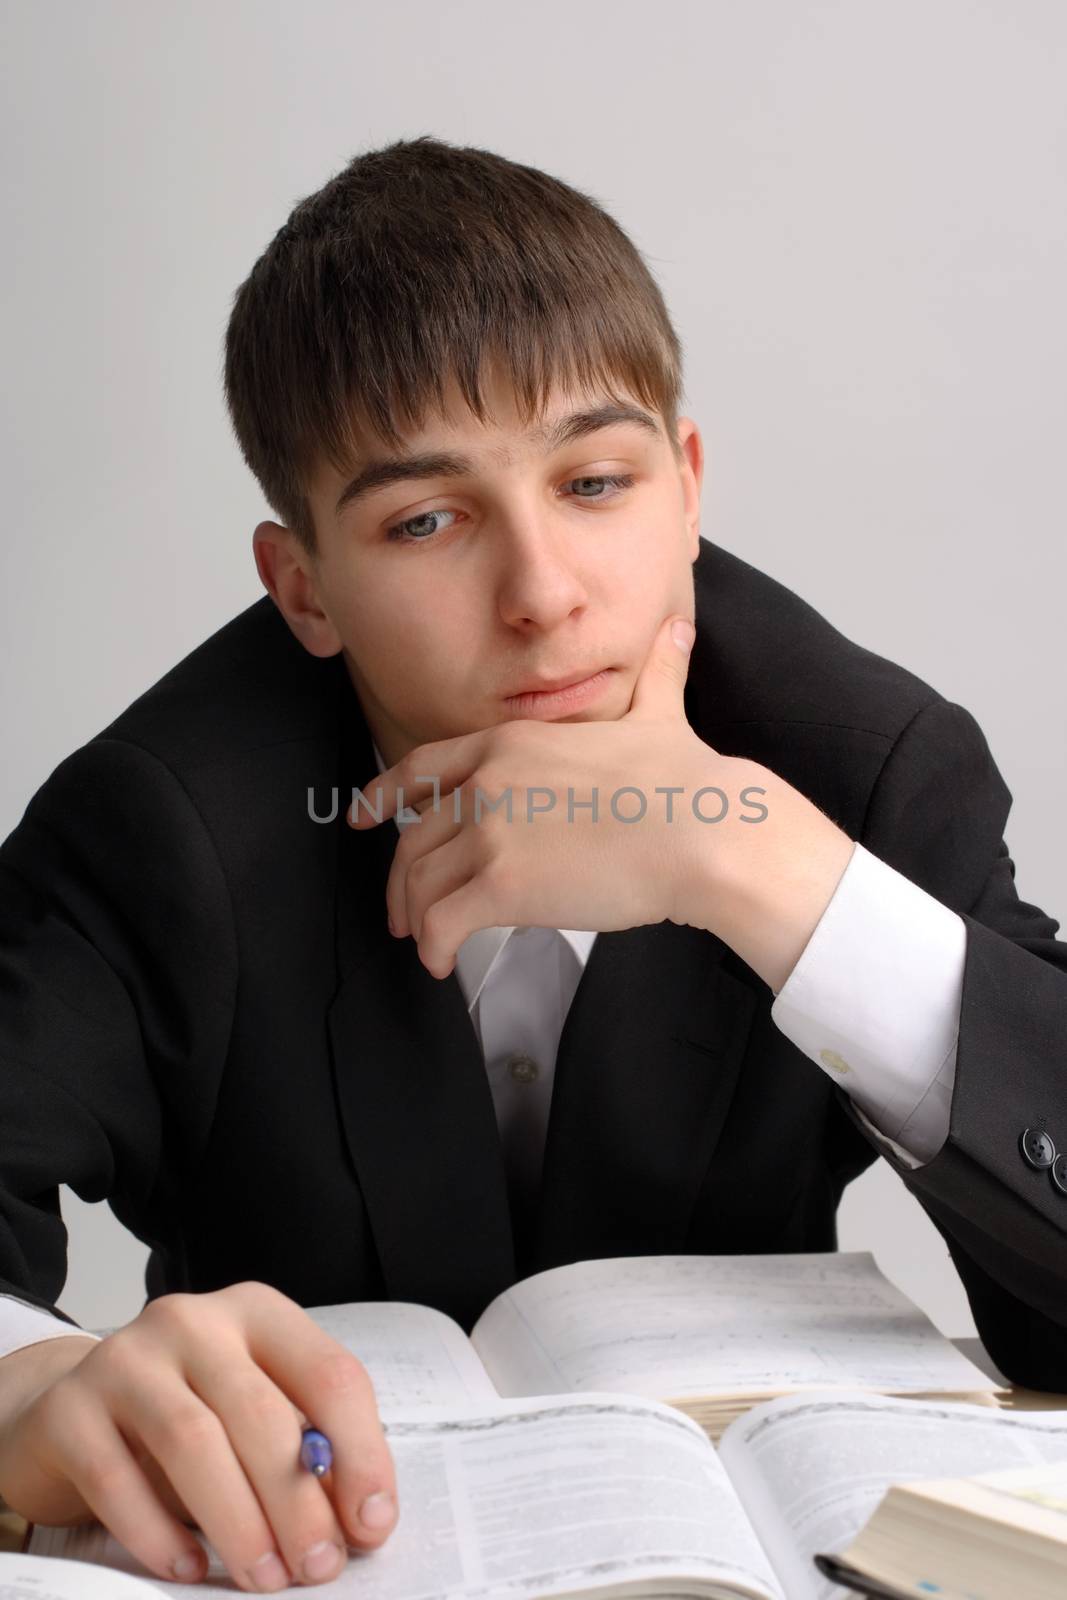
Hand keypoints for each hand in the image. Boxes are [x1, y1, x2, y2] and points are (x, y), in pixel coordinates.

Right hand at [0, 1282, 398, 1590]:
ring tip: (265, 1578)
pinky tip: (187, 1569)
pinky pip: (116, 1477)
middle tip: (318, 1566)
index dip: (361, 1454)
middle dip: (299, 1502)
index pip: (329, 1375)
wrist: (67, 1415)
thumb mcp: (251, 1418)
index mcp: (256, 1314)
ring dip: (239, 1522)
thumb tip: (362, 1520)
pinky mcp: (70, 1409)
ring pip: (193, 1442)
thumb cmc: (180, 1420)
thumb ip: (303, 1451)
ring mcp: (126, 1359)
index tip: (372, 1523)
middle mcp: (193, 1321)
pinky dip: (158, 1533)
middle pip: (262, 1413)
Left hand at [349, 613, 766, 976]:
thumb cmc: (687, 783)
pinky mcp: (501, 885)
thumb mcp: (659, 714)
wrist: (703, 832)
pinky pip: (442, 922)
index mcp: (510, 743)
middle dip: (401, 878)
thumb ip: (656, 676)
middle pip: (415, 836)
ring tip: (425, 941)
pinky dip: (433, 946)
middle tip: (404, 908)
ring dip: (416, 918)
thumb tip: (677, 632)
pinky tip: (441, 961)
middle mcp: (488, 783)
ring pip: (421, 882)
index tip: (365, 817)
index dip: (384, 796)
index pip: (422, 768)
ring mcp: (490, 832)